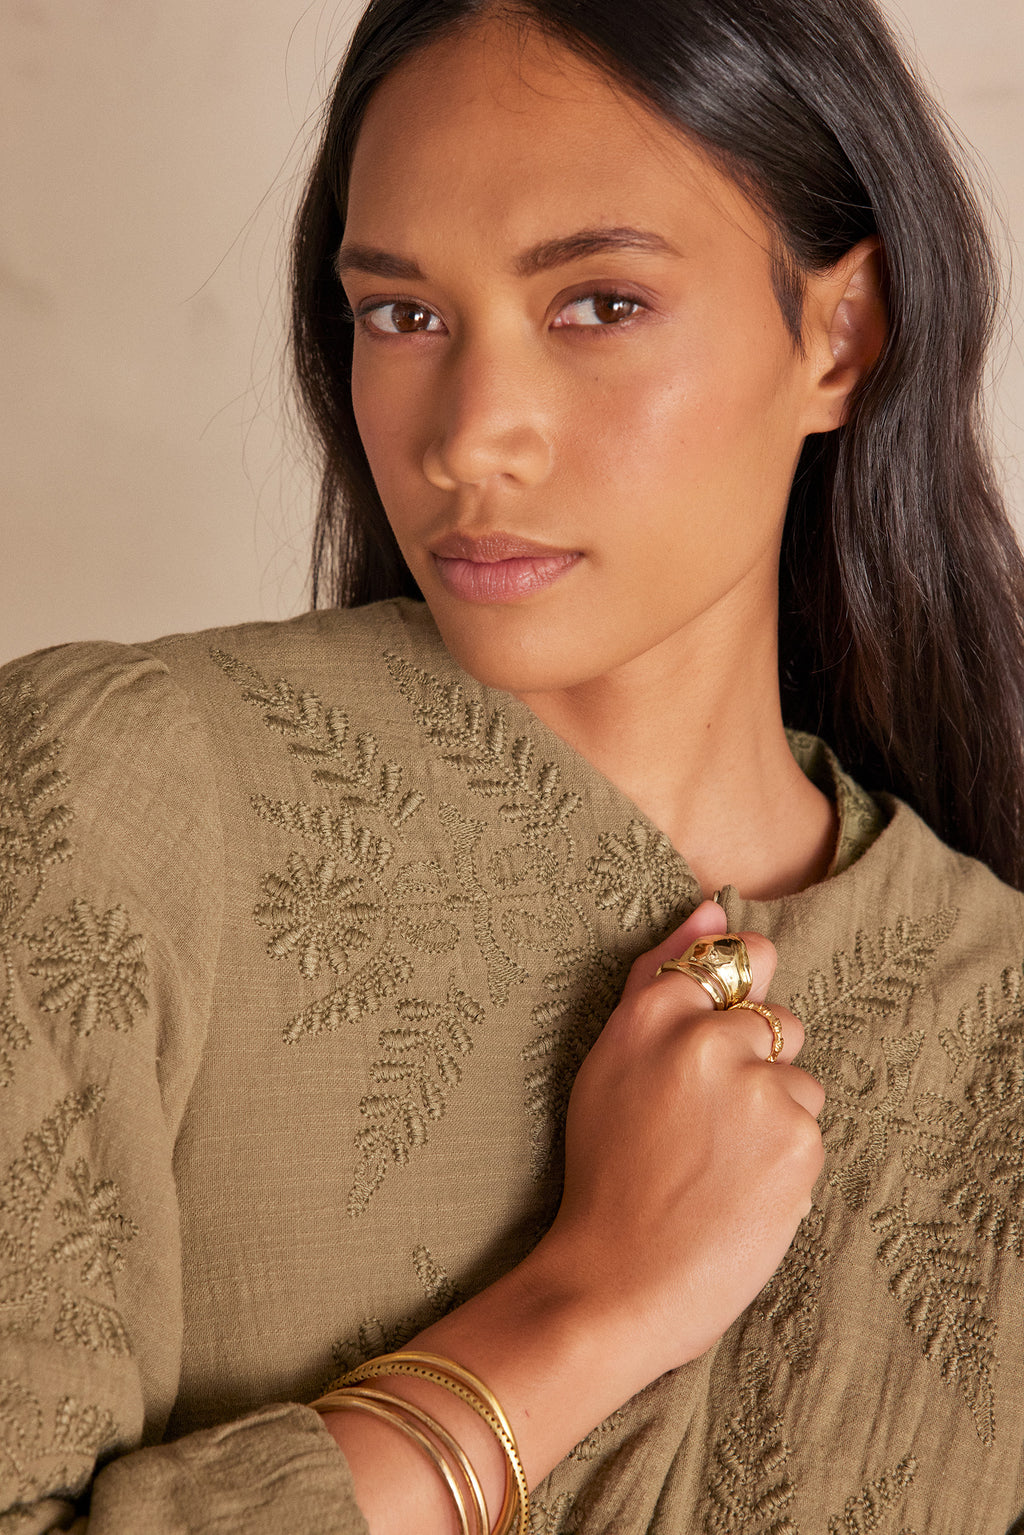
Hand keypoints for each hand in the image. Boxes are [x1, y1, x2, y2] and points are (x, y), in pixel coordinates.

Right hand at [525, 899, 824, 1383]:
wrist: (614, 1281)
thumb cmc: (606, 1172)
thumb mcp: (610, 1059)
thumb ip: (662, 973)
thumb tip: (713, 904)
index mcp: (653, 1011)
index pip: (735, 962)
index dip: (730, 1010)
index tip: (710, 1055)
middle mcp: (705, 1037)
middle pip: (776, 1021)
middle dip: (756, 1066)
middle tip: (705, 1129)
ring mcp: (755, 1087)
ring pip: (799, 1081)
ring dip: (774, 1118)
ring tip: (720, 1168)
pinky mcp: (796, 1140)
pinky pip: (810, 1130)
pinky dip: (785, 1162)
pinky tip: (740, 1194)